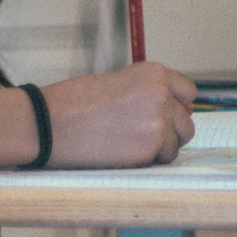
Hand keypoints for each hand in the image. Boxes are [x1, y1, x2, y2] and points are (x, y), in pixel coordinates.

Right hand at [38, 61, 198, 167]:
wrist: (48, 123)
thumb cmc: (74, 102)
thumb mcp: (118, 82)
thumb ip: (149, 92)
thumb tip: (178, 110)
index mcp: (155, 74)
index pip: (188, 92)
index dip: (175, 107)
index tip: (164, 116)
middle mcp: (162, 96)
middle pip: (186, 122)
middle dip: (170, 131)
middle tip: (143, 136)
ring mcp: (158, 123)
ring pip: (177, 144)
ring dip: (159, 149)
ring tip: (128, 145)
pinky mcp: (147, 150)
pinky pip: (160, 161)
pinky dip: (145, 162)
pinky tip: (122, 154)